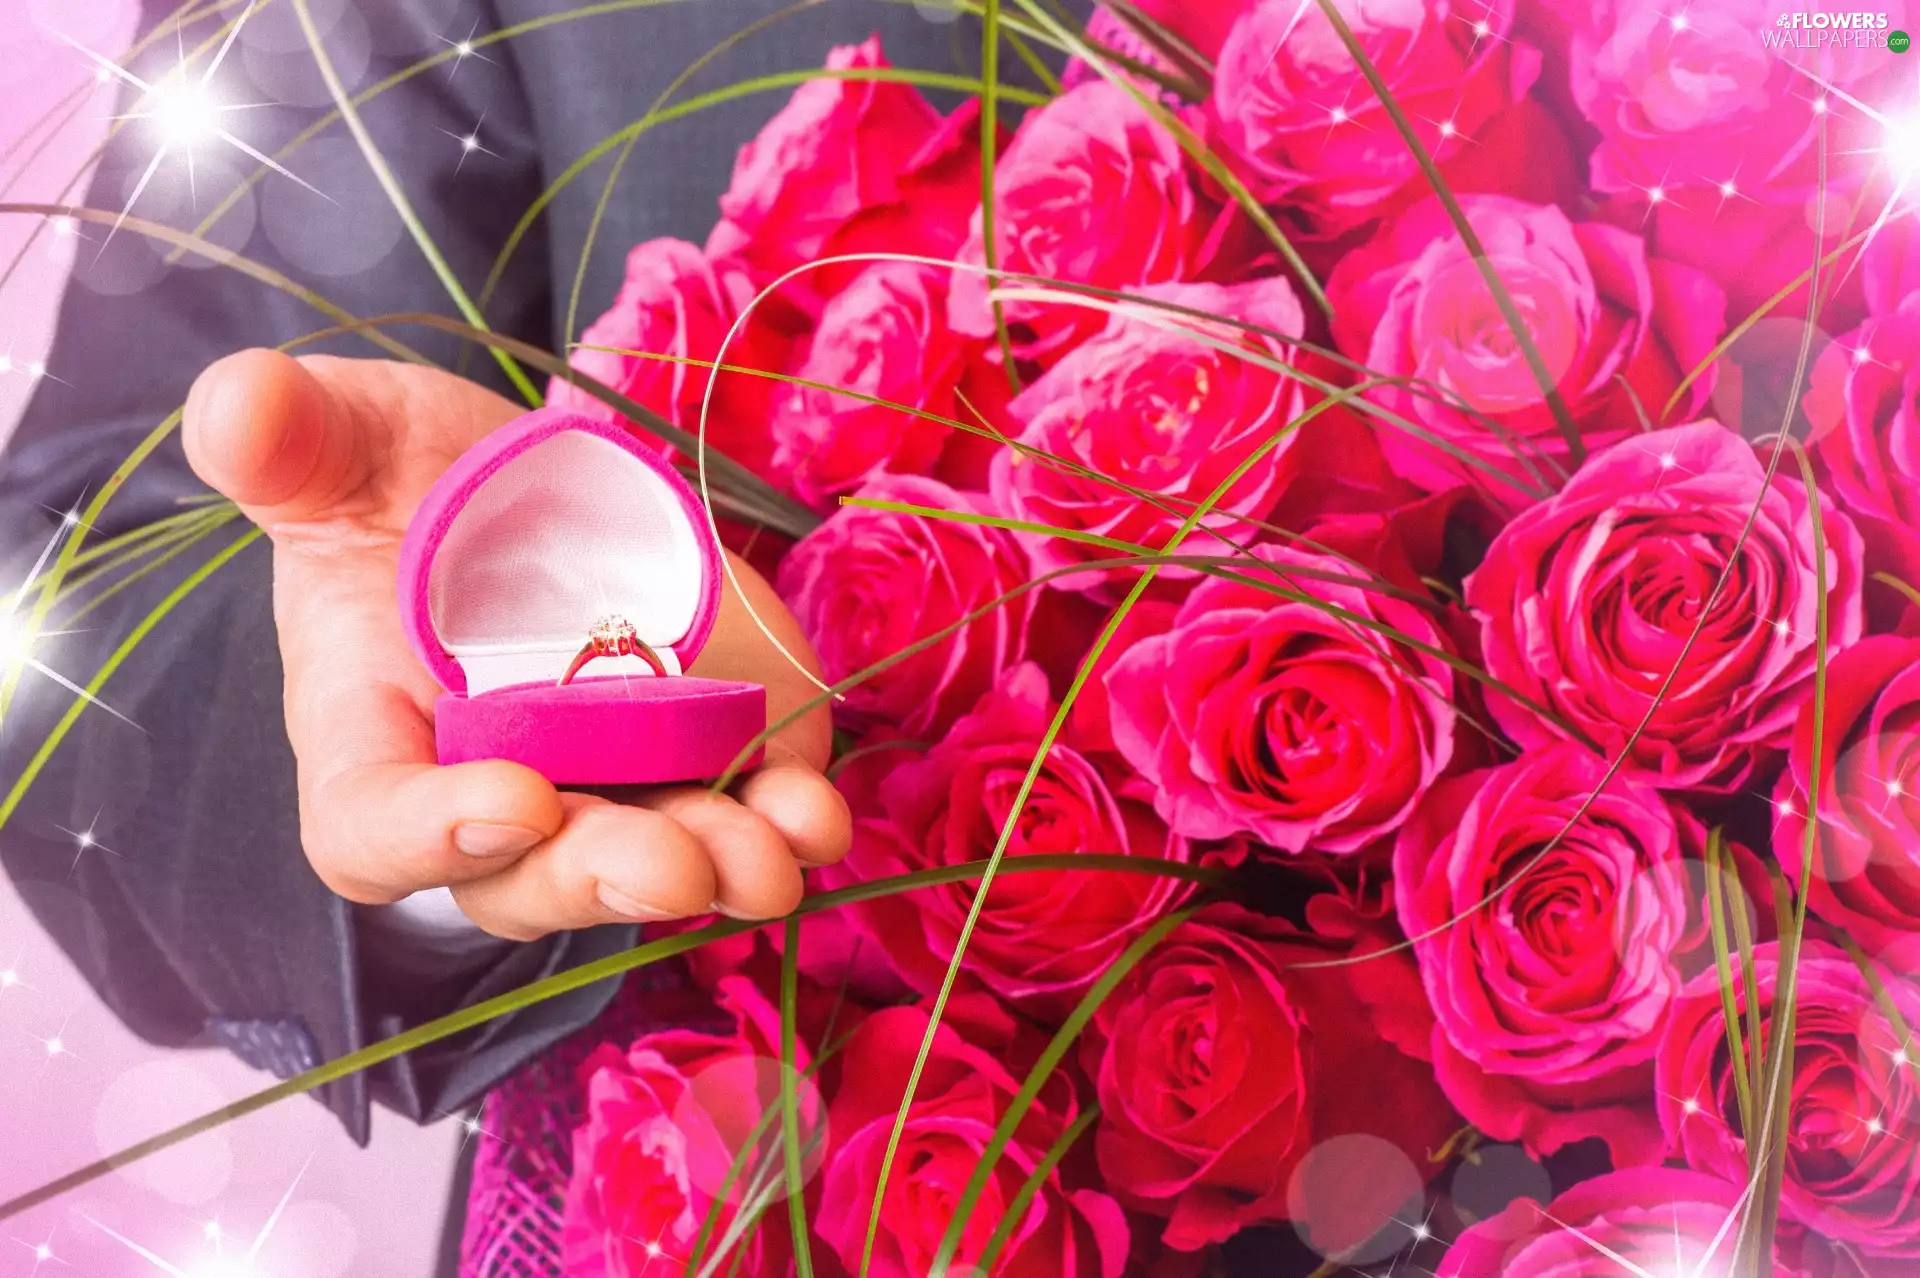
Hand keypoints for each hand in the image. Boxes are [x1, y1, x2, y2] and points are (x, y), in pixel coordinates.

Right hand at [182, 350, 845, 939]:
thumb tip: (238, 404)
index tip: (511, 799)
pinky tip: (818, 809)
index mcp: (372, 732)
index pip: (371, 827)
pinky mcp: (702, 758)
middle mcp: (489, 791)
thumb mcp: (350, 442)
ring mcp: (605, 787)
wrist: (532, 489)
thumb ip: (292, 443)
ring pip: (648, 868)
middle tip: (669, 862)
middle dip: (601, 875)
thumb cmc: (411, 482)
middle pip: (530, 879)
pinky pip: (744, 816)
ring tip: (772, 854)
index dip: (430, 836)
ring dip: (718, 870)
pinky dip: (786, 820)